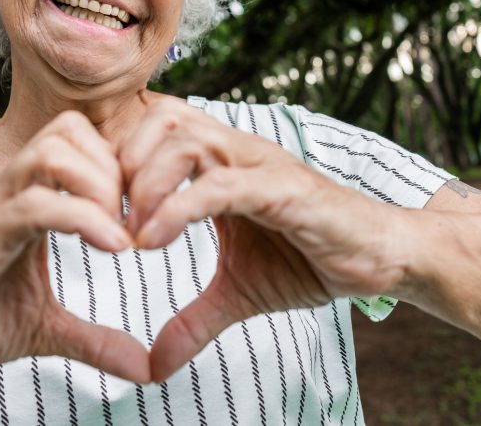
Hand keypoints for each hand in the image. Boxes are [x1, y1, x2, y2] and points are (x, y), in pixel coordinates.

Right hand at [0, 111, 150, 399]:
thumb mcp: (44, 329)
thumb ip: (95, 338)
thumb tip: (146, 367)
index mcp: (24, 199)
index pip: (77, 138)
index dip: (120, 165)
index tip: (143, 213)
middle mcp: (4, 193)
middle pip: (68, 130)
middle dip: (115, 168)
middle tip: (137, 221)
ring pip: (50, 153)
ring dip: (100, 187)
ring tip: (122, 235)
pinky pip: (30, 205)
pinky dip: (81, 218)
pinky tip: (112, 248)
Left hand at [120, 98, 401, 381]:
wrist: (380, 261)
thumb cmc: (312, 260)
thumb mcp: (239, 293)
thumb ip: (194, 319)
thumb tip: (154, 365)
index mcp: (224, 161)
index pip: (158, 127)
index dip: (120, 159)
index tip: (100, 209)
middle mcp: (239, 151)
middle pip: (163, 117)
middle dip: (123, 163)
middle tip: (107, 217)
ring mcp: (261, 166)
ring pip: (186, 141)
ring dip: (145, 184)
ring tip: (130, 233)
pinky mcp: (283, 189)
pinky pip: (220, 184)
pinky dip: (178, 208)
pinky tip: (153, 242)